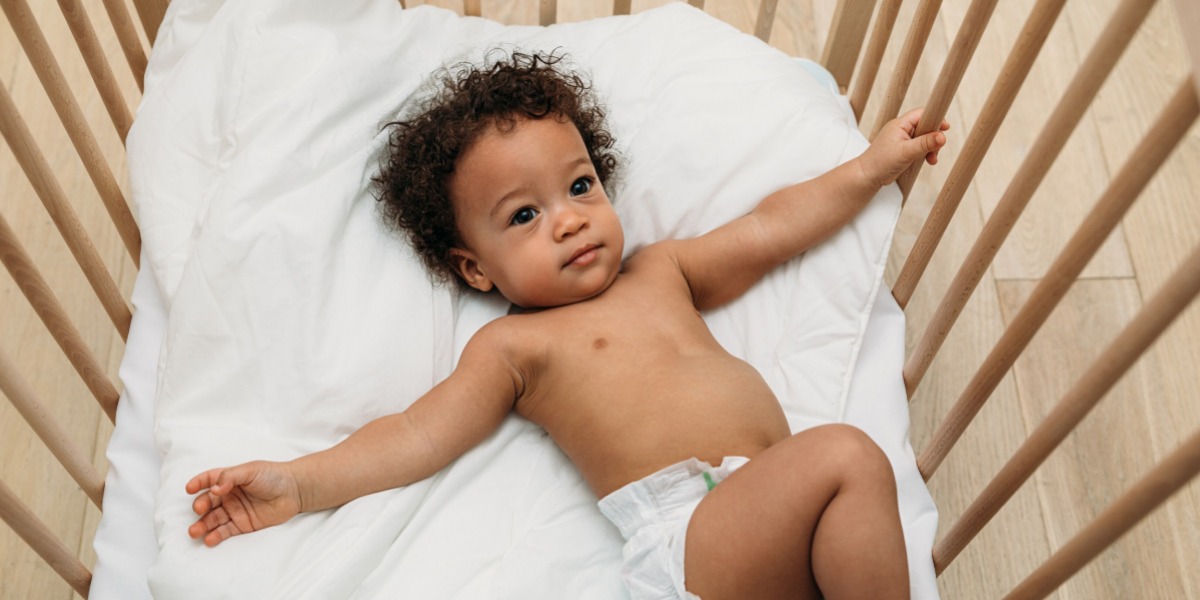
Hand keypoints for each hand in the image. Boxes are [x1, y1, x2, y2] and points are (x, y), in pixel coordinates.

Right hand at [186, 460, 302, 546]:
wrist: (295, 491)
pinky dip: (216, 536)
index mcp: (229, 479)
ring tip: (194, 532)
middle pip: (208, 502)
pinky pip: (226, 531)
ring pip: (213, 519)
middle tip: (198, 510)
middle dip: (200, 507)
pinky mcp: (243, 525)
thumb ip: (230, 477)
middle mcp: (228, 495)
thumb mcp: (251, 470)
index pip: (208, 480)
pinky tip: (209, 539)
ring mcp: (235, 511)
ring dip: (203, 525)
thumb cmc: (273, 476)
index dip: (198, 483)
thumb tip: (214, 489)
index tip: (189, 489)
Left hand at [859, 107, 949, 188]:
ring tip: (932, 159)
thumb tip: (943, 136)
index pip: (922, 114)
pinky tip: (929, 161)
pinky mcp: (903, 150)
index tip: (946, 127)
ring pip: (924, 138)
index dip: (935, 118)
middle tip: (937, 149)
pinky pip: (919, 147)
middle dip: (934, 137)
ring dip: (931, 147)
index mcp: (900, 124)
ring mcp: (902, 140)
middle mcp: (901, 129)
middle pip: (925, 126)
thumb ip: (925, 143)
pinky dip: (925, 153)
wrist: (867, 176)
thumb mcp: (906, 152)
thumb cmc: (881, 162)